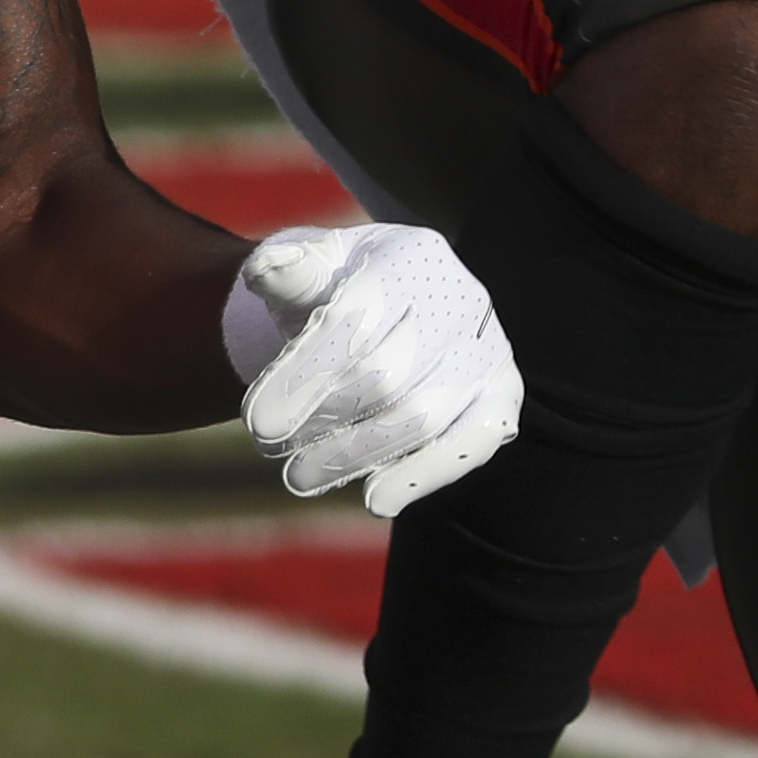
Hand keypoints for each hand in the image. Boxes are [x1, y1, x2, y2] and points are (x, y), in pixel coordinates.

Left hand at [238, 222, 519, 515]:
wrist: (389, 305)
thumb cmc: (339, 289)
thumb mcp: (312, 268)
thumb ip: (289, 272)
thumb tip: (265, 268)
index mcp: (412, 257)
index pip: (354, 321)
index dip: (304, 374)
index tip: (257, 421)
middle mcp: (463, 299)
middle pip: (386, 375)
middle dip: (321, 417)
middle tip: (268, 446)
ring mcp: (489, 350)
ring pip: (422, 417)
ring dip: (354, 453)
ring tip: (298, 476)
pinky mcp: (501, 396)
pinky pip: (471, 442)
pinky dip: (423, 474)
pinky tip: (376, 499)